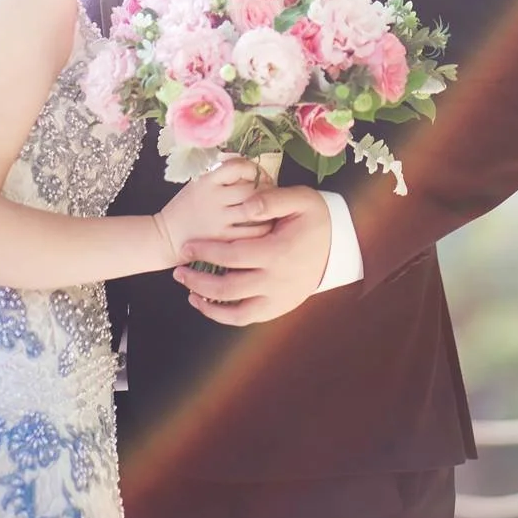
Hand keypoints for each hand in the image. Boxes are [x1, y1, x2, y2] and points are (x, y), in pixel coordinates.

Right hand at [155, 157, 267, 263]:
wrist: (165, 237)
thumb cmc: (186, 208)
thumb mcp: (198, 184)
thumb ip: (222, 176)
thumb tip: (253, 169)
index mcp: (206, 180)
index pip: (238, 166)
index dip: (255, 169)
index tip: (259, 176)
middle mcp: (213, 197)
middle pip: (251, 188)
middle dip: (267, 189)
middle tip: (272, 194)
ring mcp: (218, 219)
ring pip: (255, 210)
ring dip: (269, 209)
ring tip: (271, 210)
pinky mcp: (222, 239)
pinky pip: (252, 232)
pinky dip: (264, 228)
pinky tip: (265, 227)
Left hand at [174, 185, 331, 325]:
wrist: (339, 246)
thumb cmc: (316, 219)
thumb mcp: (301, 199)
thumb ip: (272, 199)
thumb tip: (246, 204)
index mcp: (278, 252)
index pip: (233, 255)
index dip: (206, 252)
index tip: (187, 247)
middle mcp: (276, 281)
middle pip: (228, 286)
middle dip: (198, 279)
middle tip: (178, 271)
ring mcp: (278, 299)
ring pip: (235, 310)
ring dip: (207, 302)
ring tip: (188, 291)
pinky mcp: (278, 308)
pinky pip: (246, 318)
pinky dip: (224, 316)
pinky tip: (208, 304)